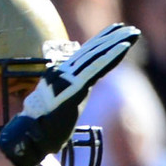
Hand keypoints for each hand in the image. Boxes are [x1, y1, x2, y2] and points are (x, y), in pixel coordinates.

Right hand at [0, 23, 138, 165]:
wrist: (31, 136)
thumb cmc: (43, 127)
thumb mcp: (58, 104)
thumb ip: (70, 92)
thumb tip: (79, 90)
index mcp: (58, 75)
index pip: (84, 54)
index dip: (101, 40)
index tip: (116, 30)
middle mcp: (61, 71)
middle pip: (92, 51)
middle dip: (113, 38)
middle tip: (131, 28)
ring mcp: (66, 78)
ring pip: (96, 55)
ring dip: (117, 42)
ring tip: (134, 32)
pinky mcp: (74, 86)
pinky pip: (96, 67)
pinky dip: (112, 56)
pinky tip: (125, 46)